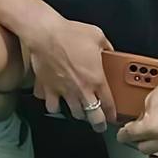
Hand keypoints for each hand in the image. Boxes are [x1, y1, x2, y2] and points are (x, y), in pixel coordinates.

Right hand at [24, 14, 115, 128]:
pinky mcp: (48, 89)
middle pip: (93, 117)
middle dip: (98, 123)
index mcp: (96, 79)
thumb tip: (109, 51)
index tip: (112, 116)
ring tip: (80, 111)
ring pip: (74, 114)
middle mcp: (81, 90)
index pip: (109, 104)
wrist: (45, 34)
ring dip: (79, 114)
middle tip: (99, 123)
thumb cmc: (70, 34)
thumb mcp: (97, 35)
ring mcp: (64, 91)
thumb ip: (106, 46)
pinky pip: (52, 106)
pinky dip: (55, 107)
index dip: (112, 114)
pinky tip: (56, 103)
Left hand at [117, 63, 157, 157]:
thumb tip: (138, 126)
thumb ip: (143, 116)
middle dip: (139, 141)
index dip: (123, 133)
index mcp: (154, 126)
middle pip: (144, 149)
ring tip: (154, 155)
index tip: (124, 133)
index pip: (130, 135)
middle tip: (140, 135)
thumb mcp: (151, 98)